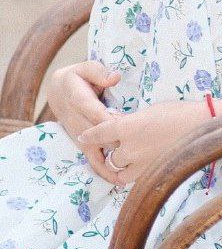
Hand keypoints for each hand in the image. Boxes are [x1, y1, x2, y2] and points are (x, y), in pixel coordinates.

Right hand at [47, 61, 122, 182]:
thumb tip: (114, 77)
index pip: (96, 114)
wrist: (58, 90)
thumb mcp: (86, 67)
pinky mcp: (81, 142)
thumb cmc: (78, 76)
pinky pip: (91, 158)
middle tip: (136, 156)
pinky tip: (116, 181)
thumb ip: (99, 72)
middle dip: (115, 146)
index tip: (126, 129)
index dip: (110, 123)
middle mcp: (77, 121)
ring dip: (108, 165)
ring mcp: (78, 134)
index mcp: (79, 100)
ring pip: (93, 152)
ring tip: (124, 179)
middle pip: (97, 137)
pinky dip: (102, 170)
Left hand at [78, 100, 209, 186]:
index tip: (83, 137)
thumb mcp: (151, 111)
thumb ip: (131, 121)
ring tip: (127, 159)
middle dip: (111, 151)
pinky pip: (134, 179)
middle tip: (116, 146)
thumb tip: (118, 125)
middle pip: (109, 155)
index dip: (90, 136)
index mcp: (127, 127)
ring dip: (120, 166)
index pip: (100, 133)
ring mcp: (141, 165)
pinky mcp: (153, 175)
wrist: (204, 128)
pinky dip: (133, 174)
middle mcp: (130, 148)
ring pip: (119, 172)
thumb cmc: (180, 113)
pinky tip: (139, 167)